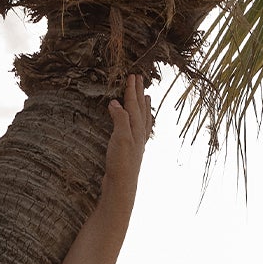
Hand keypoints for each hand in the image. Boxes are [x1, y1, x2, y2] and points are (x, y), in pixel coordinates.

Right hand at [101, 74, 153, 201]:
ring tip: (147, 98)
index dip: (132, 90)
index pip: (134, 105)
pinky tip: (138, 125)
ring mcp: (137, 144)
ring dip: (144, 108)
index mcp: (136, 129)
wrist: (121, 187)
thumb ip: (120, 119)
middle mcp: (139, 135)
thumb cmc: (121, 164)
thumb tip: (116, 103)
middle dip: (139, 94)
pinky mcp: (131, 152)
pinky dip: (140, 123)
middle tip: (140, 79)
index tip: (132, 76)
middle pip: (141, 110)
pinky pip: (139, 131)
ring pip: (143, 120)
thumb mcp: (120, 138)